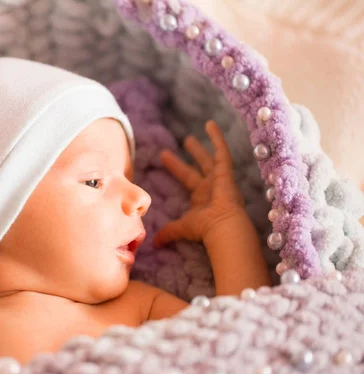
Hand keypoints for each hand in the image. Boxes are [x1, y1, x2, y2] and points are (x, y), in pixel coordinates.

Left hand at [154, 121, 244, 246]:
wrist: (223, 229)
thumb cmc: (204, 230)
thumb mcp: (181, 228)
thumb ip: (168, 232)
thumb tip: (154, 243)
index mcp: (201, 199)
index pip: (187, 179)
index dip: (176, 168)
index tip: (164, 156)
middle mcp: (212, 187)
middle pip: (200, 166)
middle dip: (192, 154)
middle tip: (185, 140)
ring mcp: (220, 180)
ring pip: (210, 158)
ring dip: (202, 146)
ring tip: (195, 130)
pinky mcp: (226, 173)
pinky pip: (222, 151)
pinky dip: (217, 138)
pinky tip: (210, 124)